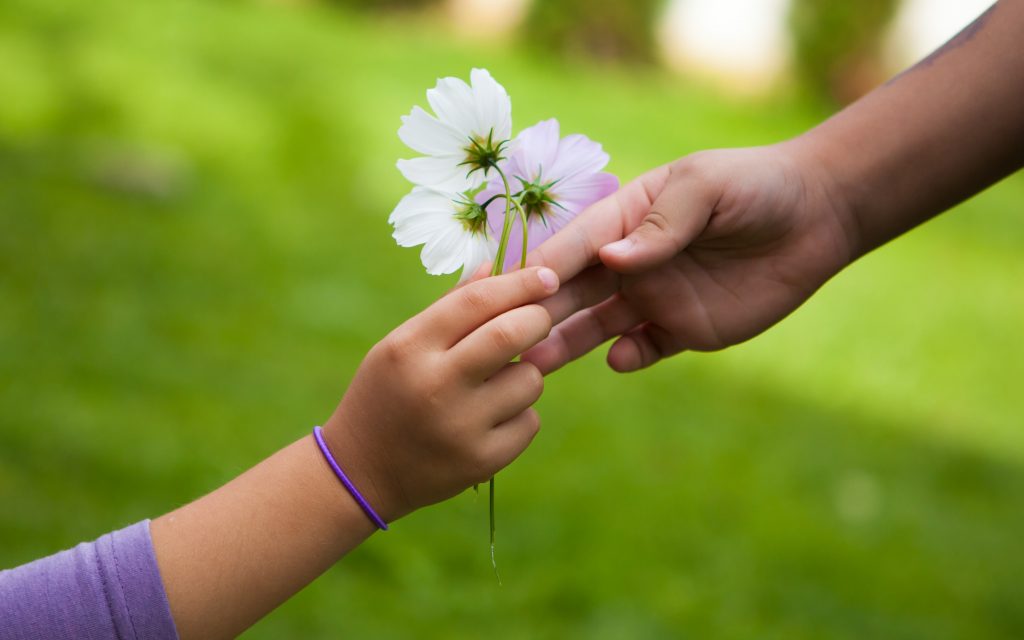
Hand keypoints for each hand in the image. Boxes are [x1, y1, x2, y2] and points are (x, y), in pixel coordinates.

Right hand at [322, 267, 557, 521]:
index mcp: (409, 348)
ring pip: (529, 380)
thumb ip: (450, 307)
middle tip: (540, 319)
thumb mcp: (401, 345)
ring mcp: (459, 427)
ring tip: (497, 383)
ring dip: (527, 373)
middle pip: (511, 334)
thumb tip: (496, 267)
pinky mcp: (481, 461)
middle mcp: (434, 385)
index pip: (476, 301)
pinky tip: (490, 420)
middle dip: (538, 319)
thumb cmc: (387, 394)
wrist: (361, 472)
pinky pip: (529, 421)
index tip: (547, 276)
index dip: (519, 283)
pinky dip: (520, 414)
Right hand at [521, 142, 855, 372]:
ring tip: (539, 362)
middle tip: (507, 337)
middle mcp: (630, 263)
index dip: (543, 267)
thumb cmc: (756, 186)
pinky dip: (628, 357)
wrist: (818, 217)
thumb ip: (661, 225)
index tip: (508, 289)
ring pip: (598, 326)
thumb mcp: (705, 187)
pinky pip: (645, 349)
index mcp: (625, 220)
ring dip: (569, 343)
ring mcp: (654, 298)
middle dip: (540, 313)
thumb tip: (613, 260)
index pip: (573, 246)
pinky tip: (620, 359)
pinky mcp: (683, 330)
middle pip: (574, 292)